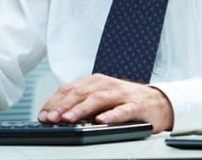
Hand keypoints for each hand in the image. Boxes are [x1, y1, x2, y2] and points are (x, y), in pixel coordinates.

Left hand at [37, 73, 173, 132]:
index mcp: (95, 82)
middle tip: (51, 118)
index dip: (55, 102)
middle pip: (81, 93)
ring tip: (69, 119)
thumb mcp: (101, 99)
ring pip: (98, 100)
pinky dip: (111, 115)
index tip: (43, 115)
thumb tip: (57, 116)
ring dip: (81, 109)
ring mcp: (121, 94)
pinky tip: (101, 121)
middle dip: (63, 106)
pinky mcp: (136, 105)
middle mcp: (106, 85)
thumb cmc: (125, 101)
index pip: (70, 90)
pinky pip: (122, 110)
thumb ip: (82, 105)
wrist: (158, 102)